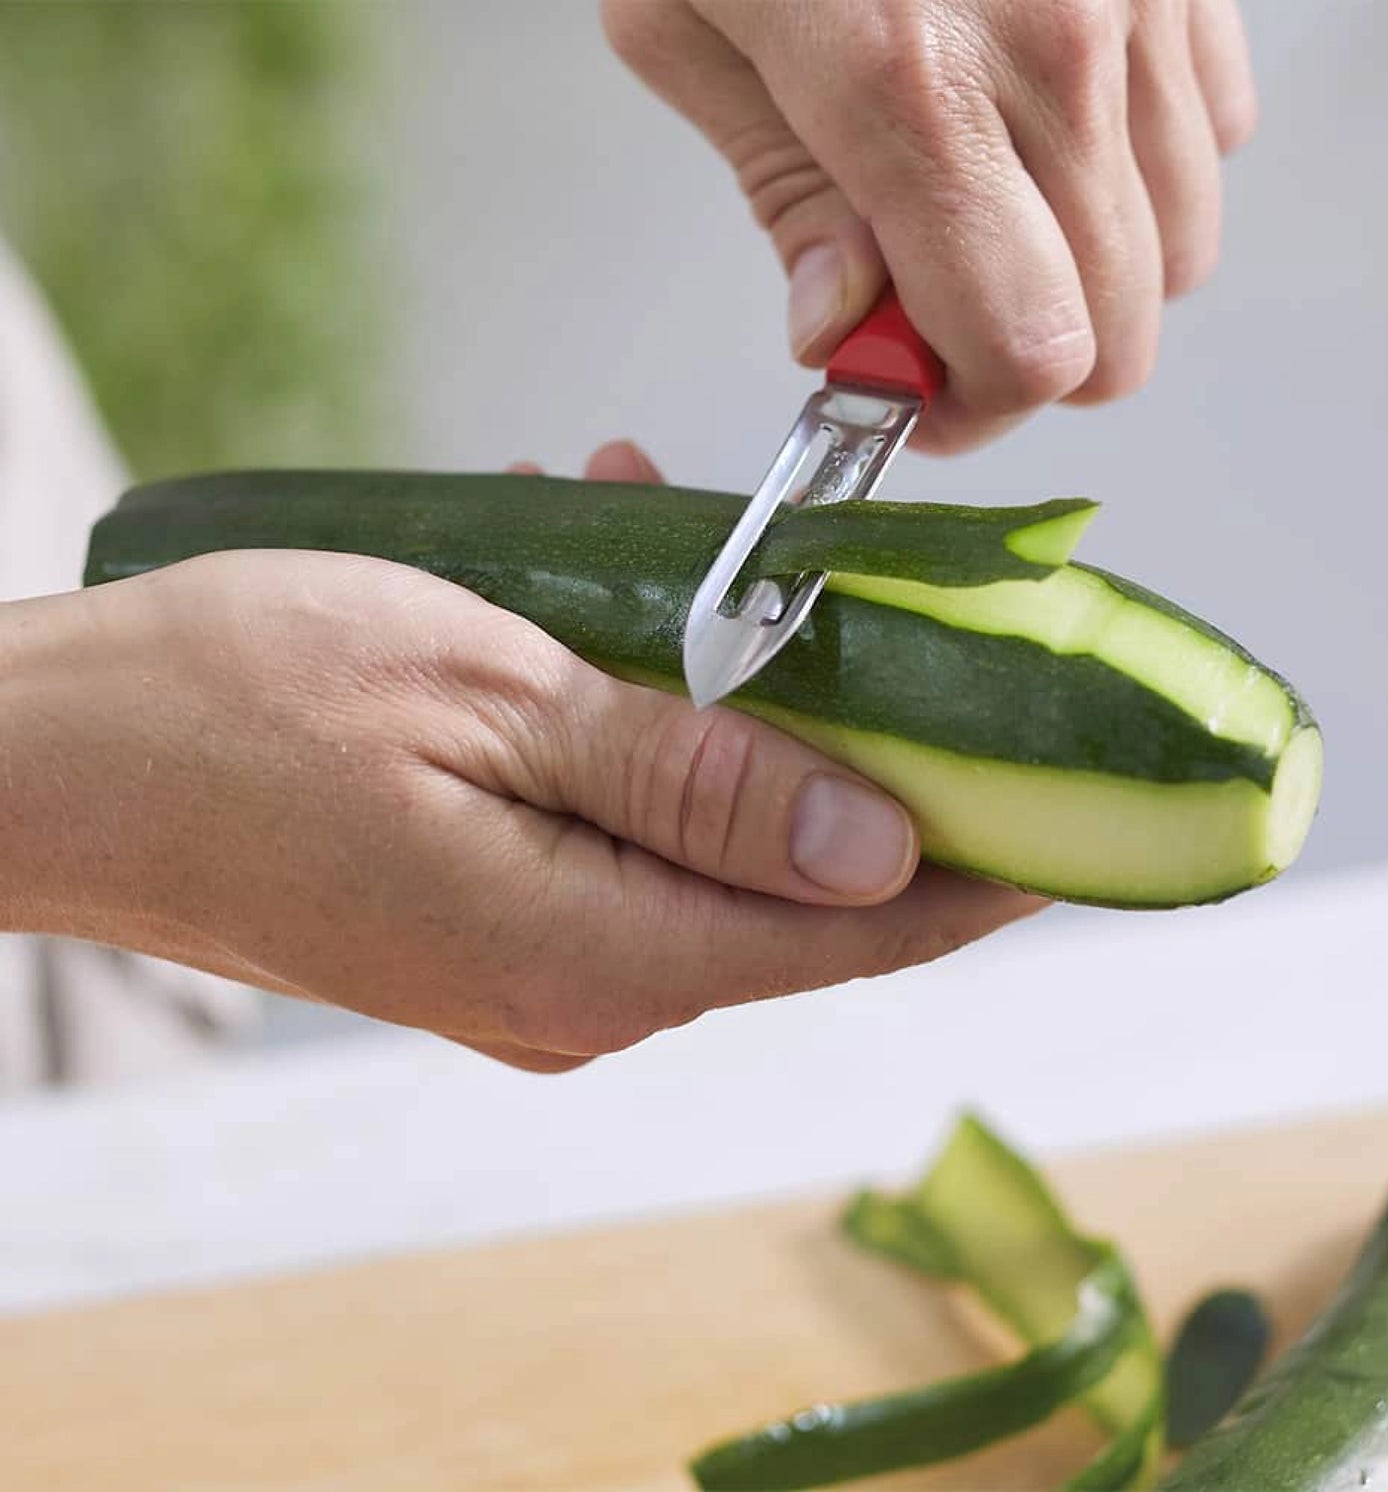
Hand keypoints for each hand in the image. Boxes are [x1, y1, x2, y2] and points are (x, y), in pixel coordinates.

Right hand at [0, 443, 1040, 1071]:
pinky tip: (606, 631)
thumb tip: (874, 846)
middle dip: (850, 755)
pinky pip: (622, 845)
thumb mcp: (489, 694)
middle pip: (796, 894)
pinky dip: (646, 745)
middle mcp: (579, 994)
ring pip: (707, 854)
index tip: (1074, 805)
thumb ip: (692, 779)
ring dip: (730, 724)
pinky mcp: (491, 934)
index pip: (855, 933)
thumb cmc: (240, 703)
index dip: (980, 870)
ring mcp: (532, 974)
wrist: (59, 761)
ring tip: (688, 563)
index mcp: (592, 951)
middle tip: (872, 621)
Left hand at [604, 0, 1255, 451]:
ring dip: (1082, 276)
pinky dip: (1137, 177)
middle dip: (1022, 363)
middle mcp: (1062, 51)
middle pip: (1122, 331)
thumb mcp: (688, 28)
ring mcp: (1143, 1)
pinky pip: (1213, 140)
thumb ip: (783, 200)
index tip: (906, 398)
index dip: (968, 409)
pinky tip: (1047, 137)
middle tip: (935, 324)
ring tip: (987, 220)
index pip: (1026, 348)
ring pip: (1179, 251)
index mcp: (911, 88)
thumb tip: (844, 333)